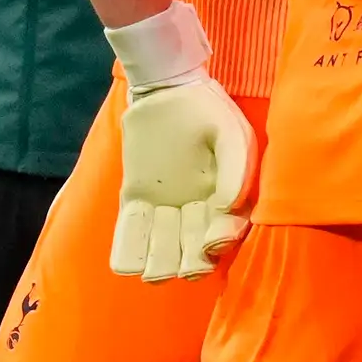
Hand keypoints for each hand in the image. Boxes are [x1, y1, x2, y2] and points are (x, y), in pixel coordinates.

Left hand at [113, 71, 253, 281]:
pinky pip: (130, 229)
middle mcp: (195, 210)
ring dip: (159, 263)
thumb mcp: (232, 134)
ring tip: (154, 273)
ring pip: (161, 246)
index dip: (220, 240)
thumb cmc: (208, 111)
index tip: (212, 241)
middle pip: (193, 249)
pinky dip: (127, 249)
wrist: (169, 89)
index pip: (225, 230)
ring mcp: (163, 206)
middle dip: (191, 263)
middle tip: (186, 268)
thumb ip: (236, 170)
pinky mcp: (135, 198)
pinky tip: (125, 266)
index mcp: (226, 200)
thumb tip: (227, 207)